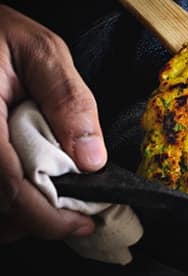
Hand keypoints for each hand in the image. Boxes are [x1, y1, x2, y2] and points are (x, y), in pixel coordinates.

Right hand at [0, 5, 105, 242]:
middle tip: (75, 211)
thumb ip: (67, 101)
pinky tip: (29, 186)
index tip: (83, 223)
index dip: (47, 218)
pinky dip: (7, 200)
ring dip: (18, 213)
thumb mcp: (42, 52)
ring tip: (53, 197)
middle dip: (36, 219)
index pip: (10, 190)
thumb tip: (91, 159)